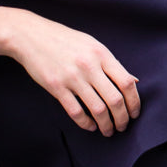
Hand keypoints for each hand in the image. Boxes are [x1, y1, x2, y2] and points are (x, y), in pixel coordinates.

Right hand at [0, 7, 139, 134]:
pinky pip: (76, 111)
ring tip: (108, 130)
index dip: (134, 102)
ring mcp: (72, 77)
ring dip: (106, 125)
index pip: (127, 83)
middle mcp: (90, 66)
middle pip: (115, 100)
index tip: (135, 113)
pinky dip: (86, 123)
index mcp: (102, 54)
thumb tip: (134, 81)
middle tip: (122, 126)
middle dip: (122, 118)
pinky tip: (90, 126)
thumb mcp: (92, 45)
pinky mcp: (56, 87)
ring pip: (97, 109)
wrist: (31, 36)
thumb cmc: (65, 40)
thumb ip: (112, 63)